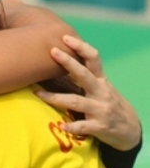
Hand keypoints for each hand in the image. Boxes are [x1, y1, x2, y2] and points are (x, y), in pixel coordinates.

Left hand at [36, 35, 140, 150]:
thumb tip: (61, 59)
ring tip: (38, 94)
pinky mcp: (99, 127)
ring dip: (56, 98)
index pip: (93, 59)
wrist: (129, 129)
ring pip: (77, 101)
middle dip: (69, 63)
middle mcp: (101, 92)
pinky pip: (83, 127)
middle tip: (53, 51)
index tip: (65, 37)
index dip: (81, 47)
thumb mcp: (101, 87)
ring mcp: (100, 109)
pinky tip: (61, 127)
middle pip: (84, 75)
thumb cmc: (107, 104)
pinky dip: (72, 127)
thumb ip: (85, 76)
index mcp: (100, 80)